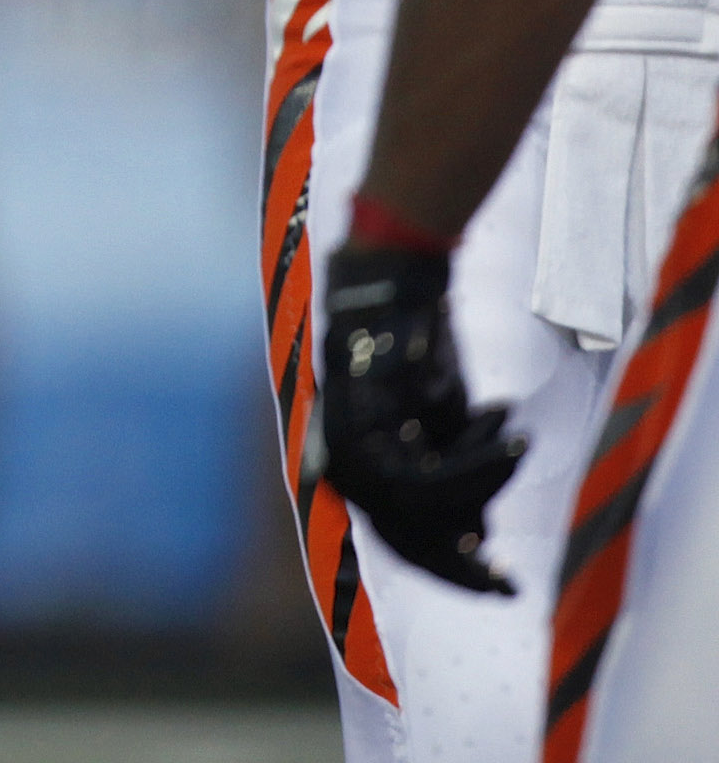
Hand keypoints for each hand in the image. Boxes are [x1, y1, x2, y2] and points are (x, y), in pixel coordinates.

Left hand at [315, 240, 522, 591]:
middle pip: (405, 535)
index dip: (450, 570)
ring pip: (419, 504)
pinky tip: (508, 431)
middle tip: (509, 576)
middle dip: (461, 565)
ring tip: (520, 447)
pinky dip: (476, 459)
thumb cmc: (419, 351)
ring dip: (482, 483)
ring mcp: (346, 437)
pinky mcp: (363, 410)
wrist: (394, 277)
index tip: (499, 584)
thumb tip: (475, 536)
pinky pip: (426, 466)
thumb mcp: (442, 424)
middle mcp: (341, 461)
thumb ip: (451, 479)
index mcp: (357, 468)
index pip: (400, 539)